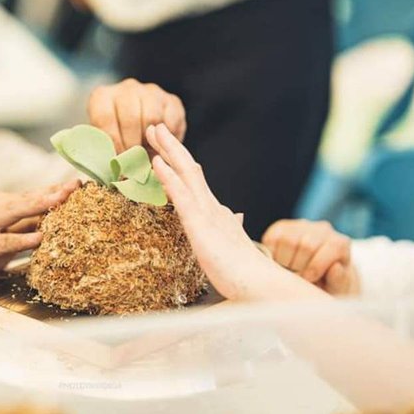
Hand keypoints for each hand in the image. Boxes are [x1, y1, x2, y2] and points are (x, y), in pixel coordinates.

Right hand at [0, 180, 80, 295]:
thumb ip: (22, 227)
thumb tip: (55, 220)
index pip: (28, 195)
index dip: (52, 190)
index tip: (75, 184)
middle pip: (25, 198)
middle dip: (52, 192)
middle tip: (75, 186)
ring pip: (14, 212)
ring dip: (40, 206)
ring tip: (62, 201)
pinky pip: (3, 241)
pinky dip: (22, 239)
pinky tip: (40, 237)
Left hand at [88, 79, 185, 152]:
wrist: (136, 126)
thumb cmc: (115, 137)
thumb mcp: (105, 140)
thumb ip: (106, 149)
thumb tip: (115, 170)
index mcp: (102, 96)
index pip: (105, 117)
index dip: (113, 141)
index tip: (119, 157)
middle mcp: (126, 88)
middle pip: (130, 117)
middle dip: (132, 144)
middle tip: (134, 160)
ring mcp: (150, 92)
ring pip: (151, 118)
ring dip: (150, 141)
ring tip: (147, 154)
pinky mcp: (172, 100)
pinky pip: (171, 121)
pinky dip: (167, 138)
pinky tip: (160, 145)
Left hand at [146, 124, 273, 299]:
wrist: (259, 287)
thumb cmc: (245, 275)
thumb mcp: (233, 246)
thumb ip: (232, 229)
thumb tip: (236, 216)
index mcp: (216, 212)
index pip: (195, 180)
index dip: (179, 161)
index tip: (165, 147)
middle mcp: (212, 206)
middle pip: (189, 167)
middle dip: (171, 146)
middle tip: (155, 126)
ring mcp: (207, 213)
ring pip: (185, 172)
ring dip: (168, 149)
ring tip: (153, 130)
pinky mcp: (200, 225)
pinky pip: (181, 195)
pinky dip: (169, 176)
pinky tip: (157, 162)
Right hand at [262, 219, 359, 295]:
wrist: (312, 278)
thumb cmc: (326, 285)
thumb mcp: (337, 289)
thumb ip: (339, 281)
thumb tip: (336, 267)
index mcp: (340, 243)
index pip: (332, 247)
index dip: (317, 266)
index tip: (308, 279)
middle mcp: (322, 230)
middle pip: (307, 245)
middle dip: (299, 267)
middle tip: (298, 277)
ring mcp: (301, 226)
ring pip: (288, 240)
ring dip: (284, 261)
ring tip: (289, 270)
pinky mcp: (281, 228)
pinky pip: (273, 239)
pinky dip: (273, 254)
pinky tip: (280, 262)